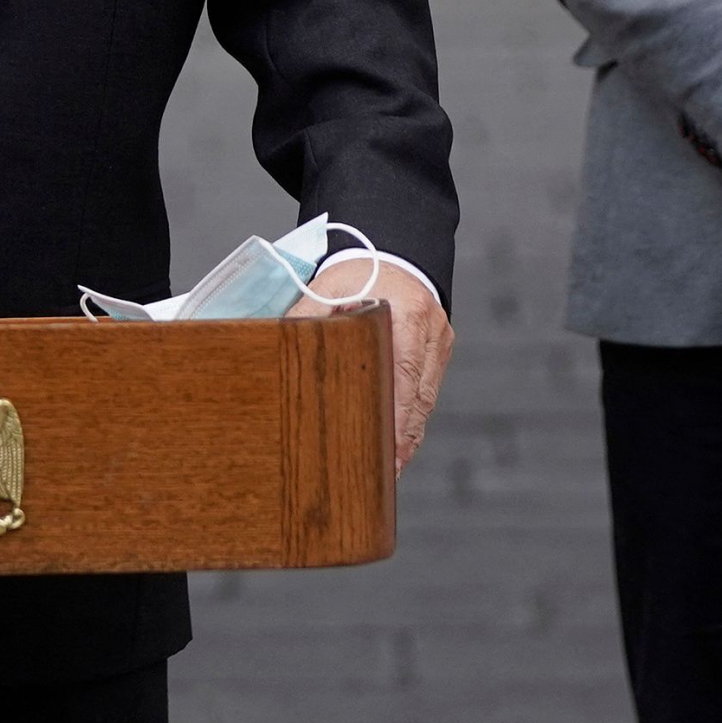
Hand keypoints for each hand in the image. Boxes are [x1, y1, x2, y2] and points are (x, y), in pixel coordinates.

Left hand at [287, 256, 452, 475]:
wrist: (395, 248)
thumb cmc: (358, 269)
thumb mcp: (327, 286)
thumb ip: (307, 314)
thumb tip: (281, 342)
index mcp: (407, 316)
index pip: (403, 379)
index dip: (396, 419)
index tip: (384, 452)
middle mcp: (431, 331)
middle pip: (418, 398)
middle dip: (402, 439)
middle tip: (384, 475)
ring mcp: (440, 342)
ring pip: (425, 400)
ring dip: (408, 434)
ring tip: (390, 469)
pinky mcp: (440, 348)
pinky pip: (426, 390)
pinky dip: (412, 416)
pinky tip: (398, 441)